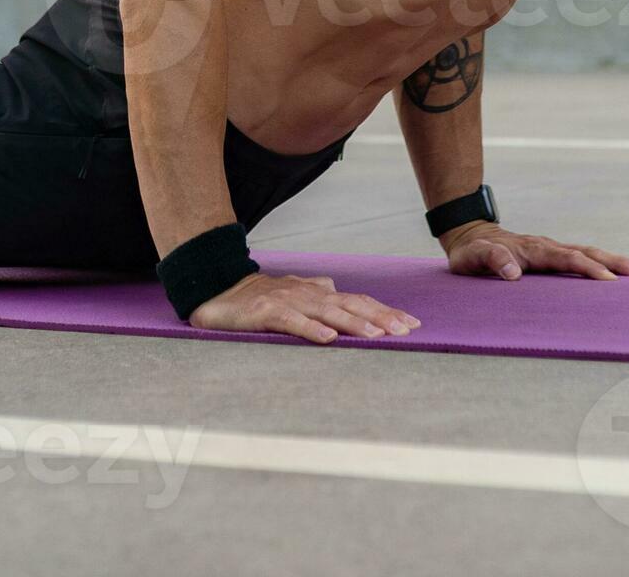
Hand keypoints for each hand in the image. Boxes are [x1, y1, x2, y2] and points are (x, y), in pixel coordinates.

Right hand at [189, 271, 420, 343]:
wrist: (217, 289)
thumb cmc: (256, 296)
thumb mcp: (291, 293)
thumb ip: (314, 291)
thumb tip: (335, 288)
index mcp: (316, 292)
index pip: (357, 300)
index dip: (384, 310)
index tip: (411, 323)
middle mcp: (307, 294)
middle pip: (350, 304)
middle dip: (380, 317)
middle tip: (406, 330)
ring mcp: (287, 301)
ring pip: (327, 312)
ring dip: (354, 324)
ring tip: (377, 336)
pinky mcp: (266, 312)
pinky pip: (292, 322)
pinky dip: (311, 330)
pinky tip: (328, 340)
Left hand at [441, 222, 628, 280]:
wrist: (471, 235)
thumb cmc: (472, 253)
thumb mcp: (473, 258)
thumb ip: (492, 261)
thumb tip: (514, 273)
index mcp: (533, 250)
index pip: (566, 259)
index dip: (587, 268)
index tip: (609, 279)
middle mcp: (547, 246)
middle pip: (586, 251)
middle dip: (614, 261)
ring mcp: (551, 249)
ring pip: (587, 252)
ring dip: (613, 260)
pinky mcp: (552, 254)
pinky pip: (581, 256)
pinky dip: (602, 262)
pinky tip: (617, 271)